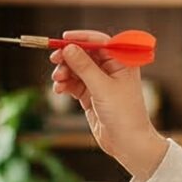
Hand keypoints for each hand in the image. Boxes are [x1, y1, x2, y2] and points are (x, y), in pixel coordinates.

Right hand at [52, 31, 166, 181]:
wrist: (127, 143)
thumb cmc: (123, 114)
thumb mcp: (102, 88)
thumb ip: (84, 67)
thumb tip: (69, 48)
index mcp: (121, 62)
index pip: (99, 42)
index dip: (81, 38)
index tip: (63, 39)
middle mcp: (111, 70)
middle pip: (84, 54)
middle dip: (68, 57)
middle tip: (54, 60)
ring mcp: (100, 83)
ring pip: (77, 69)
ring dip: (65, 73)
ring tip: (58, 81)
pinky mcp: (91, 95)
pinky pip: (74, 84)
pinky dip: (65, 84)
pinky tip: (59, 89)